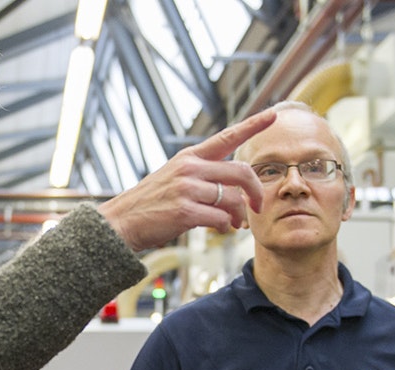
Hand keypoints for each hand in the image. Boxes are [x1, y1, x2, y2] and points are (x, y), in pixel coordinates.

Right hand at [97, 108, 276, 250]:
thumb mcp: (174, 178)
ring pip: (233, 199)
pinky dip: (224, 226)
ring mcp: (187, 189)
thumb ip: (202, 176)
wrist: (121, 222)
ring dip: (238, 215)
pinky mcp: (185, 211)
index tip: (272, 115)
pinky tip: (219, 228)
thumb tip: (234, 192)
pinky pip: (220, 218)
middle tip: (257, 206)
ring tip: (234, 224)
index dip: (252, 126)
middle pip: (240, 172)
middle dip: (255, 191)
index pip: (227, 137)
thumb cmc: (151, 204)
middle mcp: (190, 168)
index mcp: (189, 157)